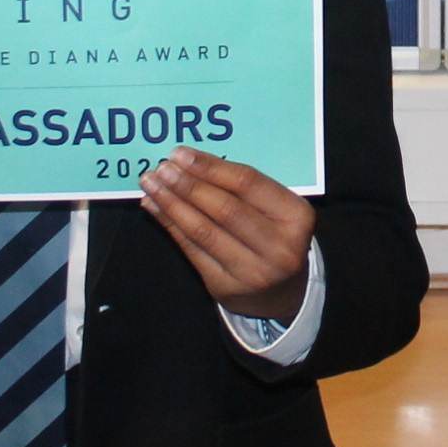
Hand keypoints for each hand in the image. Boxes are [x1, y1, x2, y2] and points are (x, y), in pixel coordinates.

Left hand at [139, 147, 314, 322]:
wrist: (282, 292)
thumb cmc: (275, 235)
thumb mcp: (276, 208)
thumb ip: (243, 187)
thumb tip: (190, 161)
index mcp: (296, 217)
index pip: (247, 184)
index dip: (210, 167)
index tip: (181, 154)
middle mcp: (278, 247)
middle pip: (224, 209)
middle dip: (187, 185)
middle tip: (161, 168)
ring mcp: (252, 272)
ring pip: (203, 231)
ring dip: (172, 204)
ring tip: (151, 184)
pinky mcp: (226, 287)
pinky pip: (192, 250)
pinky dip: (170, 225)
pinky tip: (155, 207)